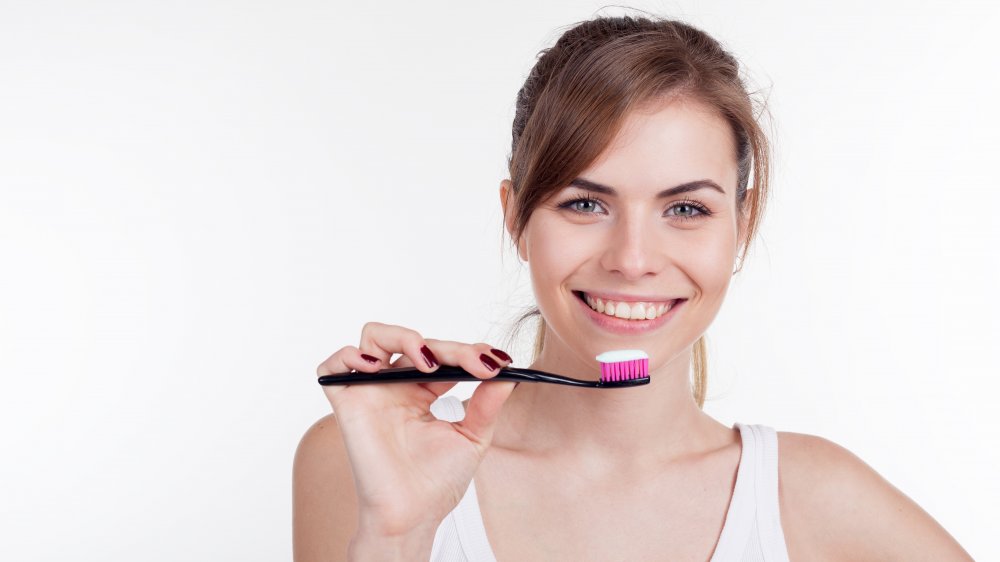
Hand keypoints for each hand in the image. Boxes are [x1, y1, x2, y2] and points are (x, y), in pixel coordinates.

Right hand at [316, 321, 515, 538]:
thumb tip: (508, 374)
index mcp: (422, 392)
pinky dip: (348, 356)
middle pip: (416, 342)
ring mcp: (370, 392)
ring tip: (428, 362)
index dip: (468, 352)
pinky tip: (375, 366)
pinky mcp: (347, 404)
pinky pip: (333, 366)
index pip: (443, 355)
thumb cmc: (436, 483)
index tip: (497, 362)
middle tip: (476, 364)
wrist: (413, 516)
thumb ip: (488, 404)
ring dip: (404, 337)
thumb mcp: (472, 437)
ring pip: (374, 337)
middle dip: (451, 348)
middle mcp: (394, 387)